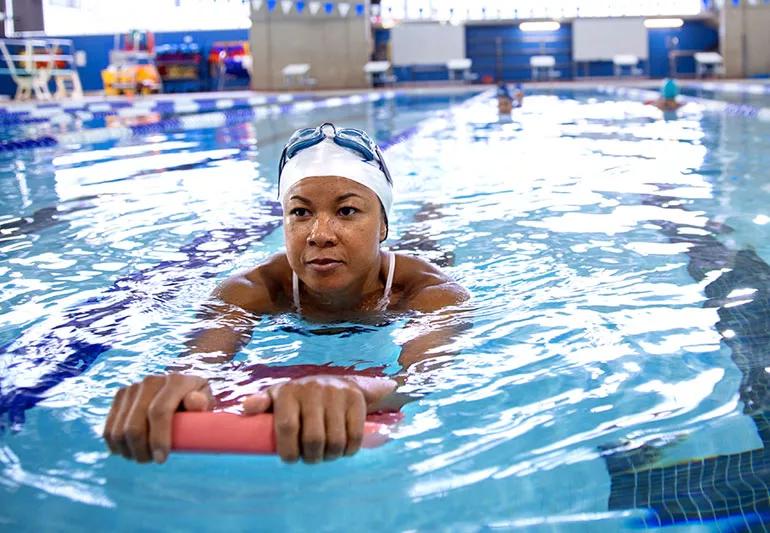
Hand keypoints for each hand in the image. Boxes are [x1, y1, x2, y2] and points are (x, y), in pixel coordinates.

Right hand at [103, 373, 213, 463]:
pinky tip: (128, 452)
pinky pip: (108, 429)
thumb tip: (194, 403)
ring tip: (143, 456)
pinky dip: (116, 446)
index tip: (162, 459)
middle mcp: (151, 380)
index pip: (159, 412)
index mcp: (176, 381)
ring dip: (129, 451)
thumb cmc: (197, 404)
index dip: (158, 439)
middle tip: (152, 460)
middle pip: (135, 425)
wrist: (181, 390)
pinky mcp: (120, 396)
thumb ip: (203, 404)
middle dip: (141, 450)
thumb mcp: (206, 403)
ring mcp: (133, 387)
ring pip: (119, 430)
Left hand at [242, 375, 394, 463]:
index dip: (288, 451)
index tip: (291, 459)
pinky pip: (354, 436)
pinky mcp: (355, 400)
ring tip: (326, 455)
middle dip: (311, 457)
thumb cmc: (300, 397)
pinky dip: (349, 450)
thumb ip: (262, 403)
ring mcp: (336, 393)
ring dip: (330, 456)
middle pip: (313, 439)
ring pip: (335, 441)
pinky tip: (342, 449)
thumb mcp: (278, 396)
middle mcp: (312, 389)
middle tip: (311, 458)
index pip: (287, 427)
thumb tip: (246, 408)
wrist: (339, 382)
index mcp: (289, 391)